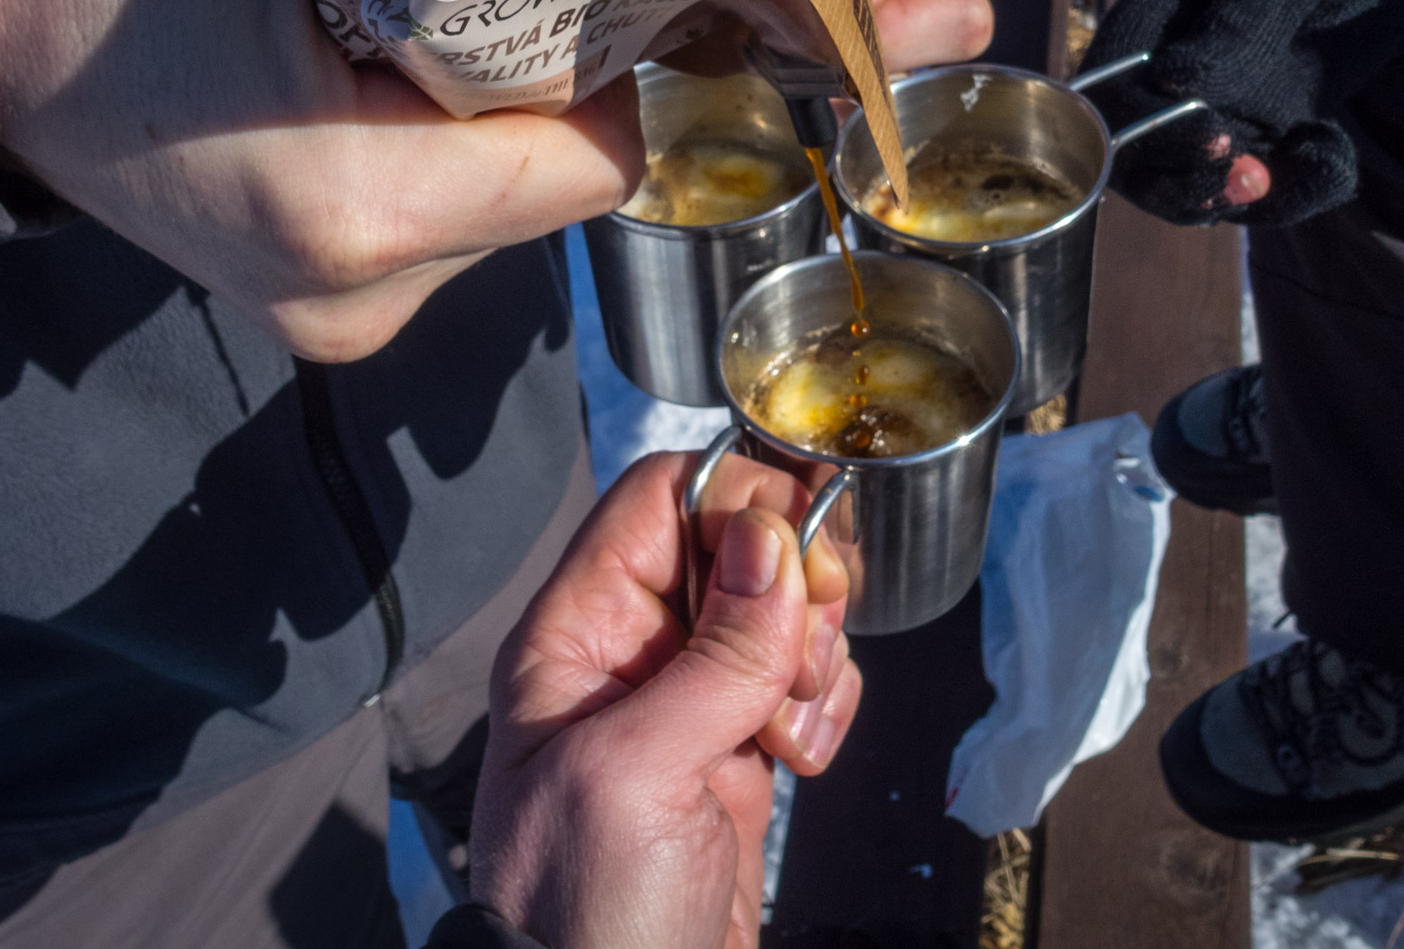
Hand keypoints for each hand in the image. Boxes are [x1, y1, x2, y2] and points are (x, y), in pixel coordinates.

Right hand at [0, 0, 644, 361]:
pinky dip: (432, 146)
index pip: (594, 163)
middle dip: (527, 76)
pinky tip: (351, 84)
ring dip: (476, 111)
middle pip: (553, 184)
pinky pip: (449, 224)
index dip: (597, 60)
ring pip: (506, 207)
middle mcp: (356, 296)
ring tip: (370, 35)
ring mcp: (337, 319)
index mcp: (354, 203)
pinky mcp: (325, 312)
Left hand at [469, 452, 861, 948]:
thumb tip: (771, 539)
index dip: (739, 501)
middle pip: (738, 542)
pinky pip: (802, 679)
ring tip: (787, 728)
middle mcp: (633, 651)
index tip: (799, 549)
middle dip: (794, 585)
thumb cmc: (584, 912)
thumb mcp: (635, 775)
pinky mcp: (738, 749)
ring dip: (813, 654)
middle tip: (801, 654)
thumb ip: (712, 656)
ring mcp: (688, 701)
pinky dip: (823, 705)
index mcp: (580, 632)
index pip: (661, 498)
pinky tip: (798, 759)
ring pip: (782, 610)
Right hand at [1081, 0, 1403, 225]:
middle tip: (1250, 177)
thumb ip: (1238, 19)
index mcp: (1157, 7)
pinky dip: (1296, 192)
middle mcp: (1171, 62)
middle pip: (1132, 153)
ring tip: (1307, 166)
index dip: (1140, 131)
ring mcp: (1216, 99)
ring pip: (1189, 183)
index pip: (1108, 89)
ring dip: (1239, 198)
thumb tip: (1173, 80)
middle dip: (1179, 184)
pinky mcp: (1263, 125)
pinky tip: (1333, 155)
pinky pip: (1259, 184)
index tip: (1215, 135)